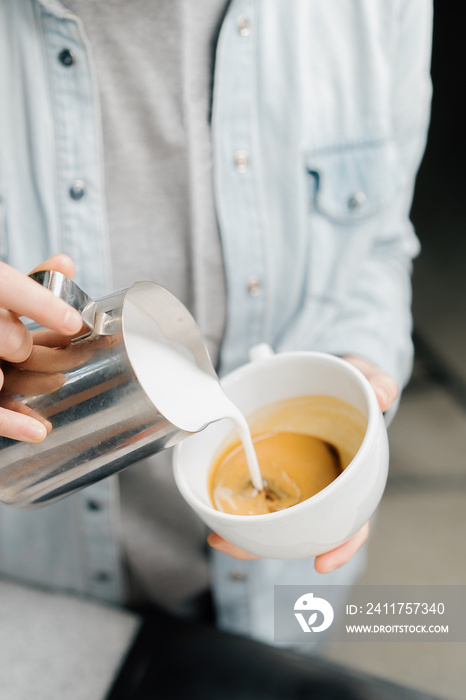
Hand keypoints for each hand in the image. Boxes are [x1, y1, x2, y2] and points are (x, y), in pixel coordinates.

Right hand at [0, 255, 81, 441]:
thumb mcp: (2, 294)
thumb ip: (31, 283)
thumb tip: (65, 262)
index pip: (6, 287)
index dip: (39, 304)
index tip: (75, 322)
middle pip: (11, 340)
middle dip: (39, 349)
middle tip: (73, 352)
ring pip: (4, 377)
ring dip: (34, 382)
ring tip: (57, 381)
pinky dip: (15, 422)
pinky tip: (40, 431)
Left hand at [208, 355, 397, 571]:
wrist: (337, 379)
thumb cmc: (357, 391)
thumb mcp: (371, 383)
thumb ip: (379, 387)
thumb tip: (381, 395)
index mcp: (355, 478)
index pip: (354, 521)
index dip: (341, 545)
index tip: (322, 563)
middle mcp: (325, 488)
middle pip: (304, 529)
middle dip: (271, 544)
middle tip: (236, 547)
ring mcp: (299, 481)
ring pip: (276, 517)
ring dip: (247, 533)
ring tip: (218, 537)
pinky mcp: (275, 467)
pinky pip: (258, 491)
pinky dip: (239, 503)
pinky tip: (215, 507)